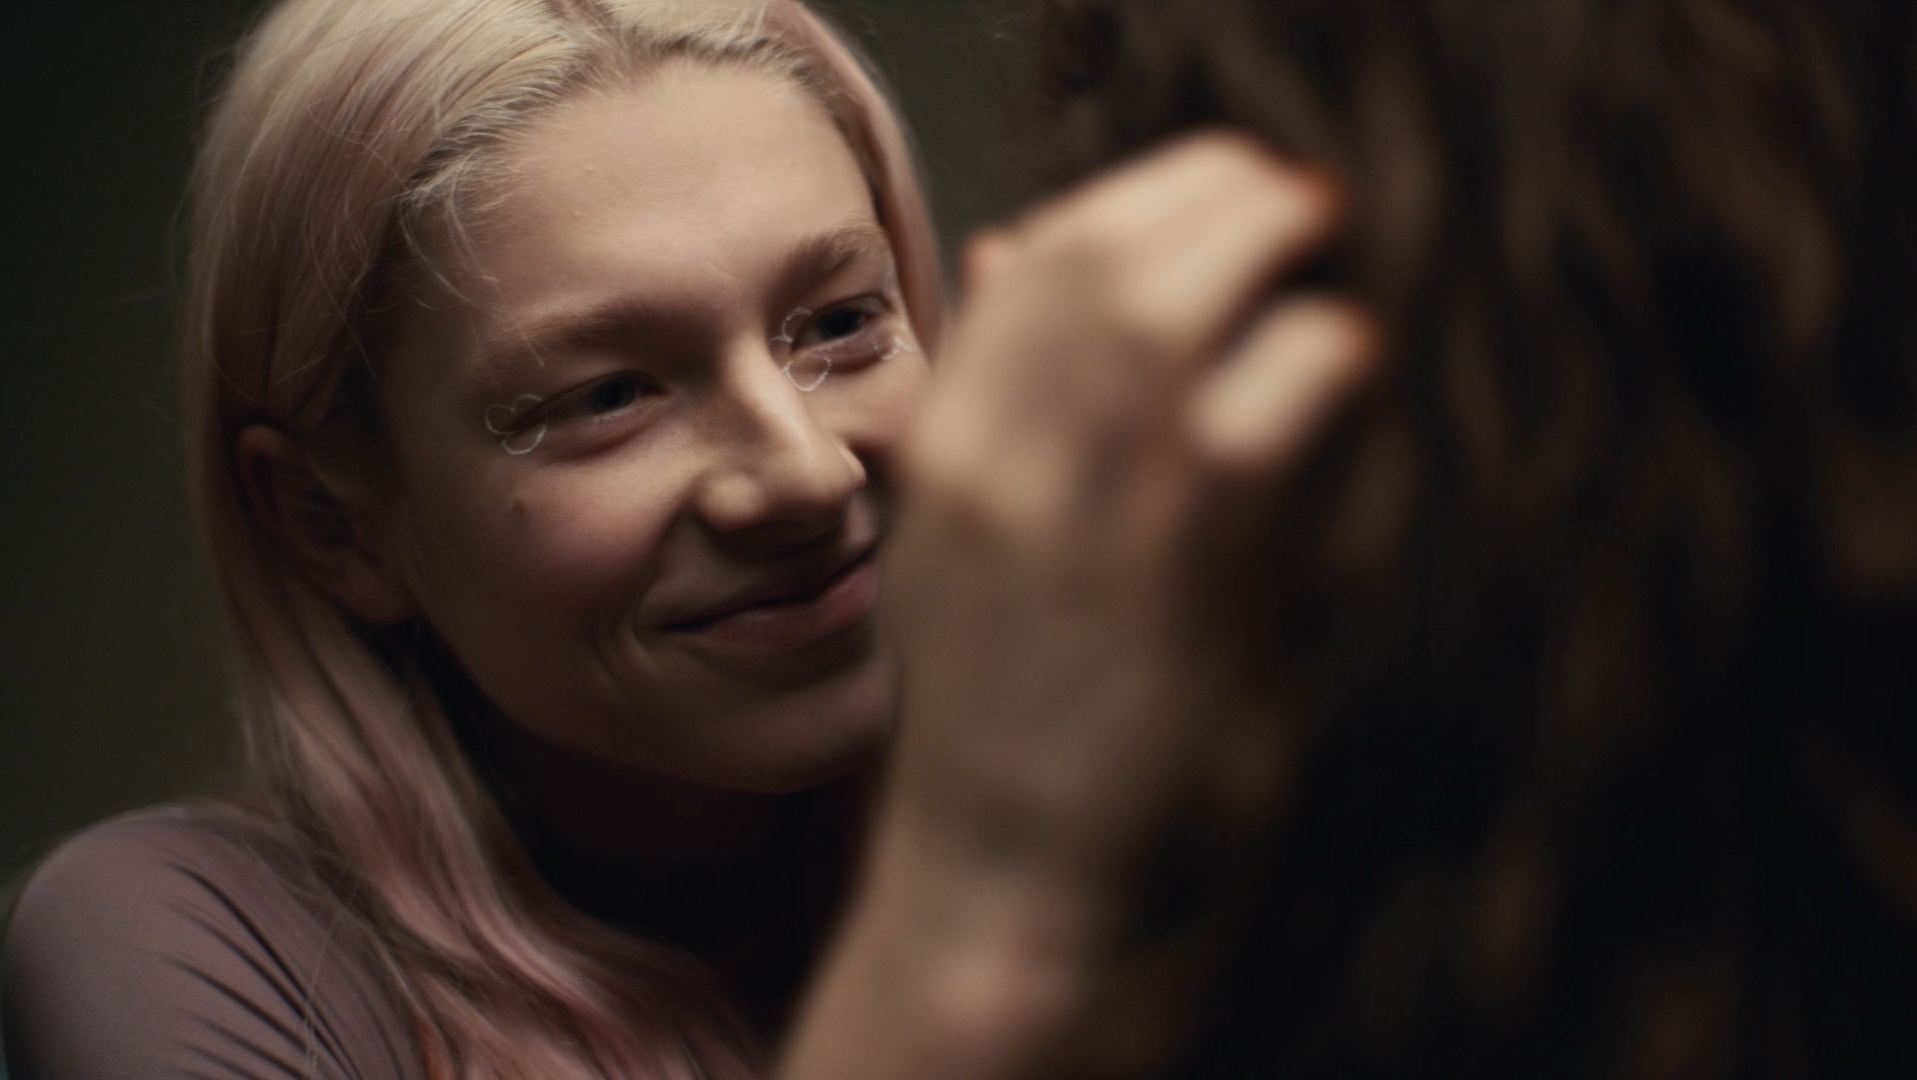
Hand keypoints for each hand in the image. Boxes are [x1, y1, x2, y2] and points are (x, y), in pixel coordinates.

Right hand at [887, 131, 1374, 891]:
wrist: (1013, 887)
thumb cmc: (1002, 723)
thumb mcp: (952, 551)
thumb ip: (984, 405)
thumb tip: (1002, 252)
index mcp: (944, 457)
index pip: (1029, 269)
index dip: (1128, 202)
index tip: (1199, 192)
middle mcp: (997, 465)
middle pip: (1098, 259)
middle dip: (1204, 192)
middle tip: (1282, 193)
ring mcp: (1083, 513)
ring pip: (1170, 305)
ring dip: (1261, 242)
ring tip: (1321, 237)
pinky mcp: (1179, 573)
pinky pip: (1262, 408)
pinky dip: (1316, 353)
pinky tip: (1344, 352)